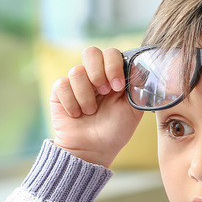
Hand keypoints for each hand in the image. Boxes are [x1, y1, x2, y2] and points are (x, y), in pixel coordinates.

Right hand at [49, 46, 142, 167]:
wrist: (94, 150)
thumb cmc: (115, 130)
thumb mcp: (133, 109)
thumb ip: (137, 87)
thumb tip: (142, 67)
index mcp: (112, 75)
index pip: (111, 53)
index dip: (113, 65)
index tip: (118, 86)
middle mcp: (93, 75)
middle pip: (90, 52)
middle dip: (98, 72)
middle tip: (104, 92)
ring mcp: (75, 82)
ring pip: (76, 72)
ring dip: (86, 96)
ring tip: (90, 111)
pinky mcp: (59, 92)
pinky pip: (62, 85)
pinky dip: (72, 103)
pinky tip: (77, 114)